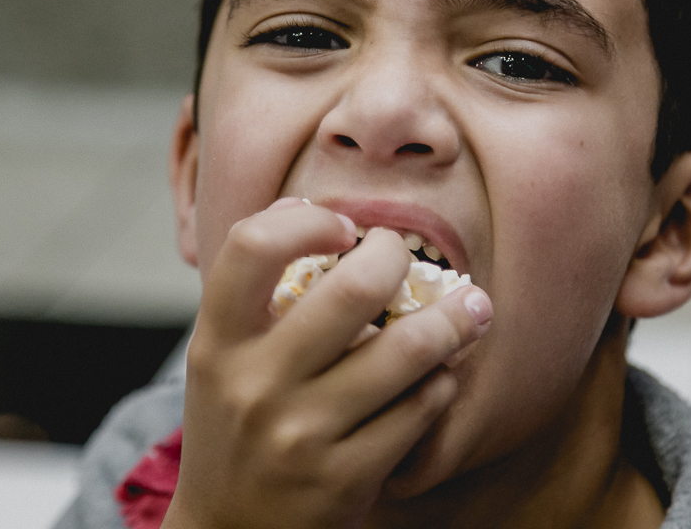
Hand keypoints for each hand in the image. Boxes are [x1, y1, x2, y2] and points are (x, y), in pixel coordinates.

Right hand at [162, 199, 492, 528]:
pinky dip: (444, 383)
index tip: (343, 228)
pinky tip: (444, 374)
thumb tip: (312, 211)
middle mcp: (255, 385)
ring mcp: (303, 435)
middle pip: (354, 287)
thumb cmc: (236, 426)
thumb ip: (257, 295)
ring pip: (408, 349)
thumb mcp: (224, 360)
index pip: (251, 247)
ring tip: (472, 308)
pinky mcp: (346, 478)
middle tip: (410, 259)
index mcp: (218, 344)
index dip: (307, 220)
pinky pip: (422, 409)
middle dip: (399, 257)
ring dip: (454, 320)